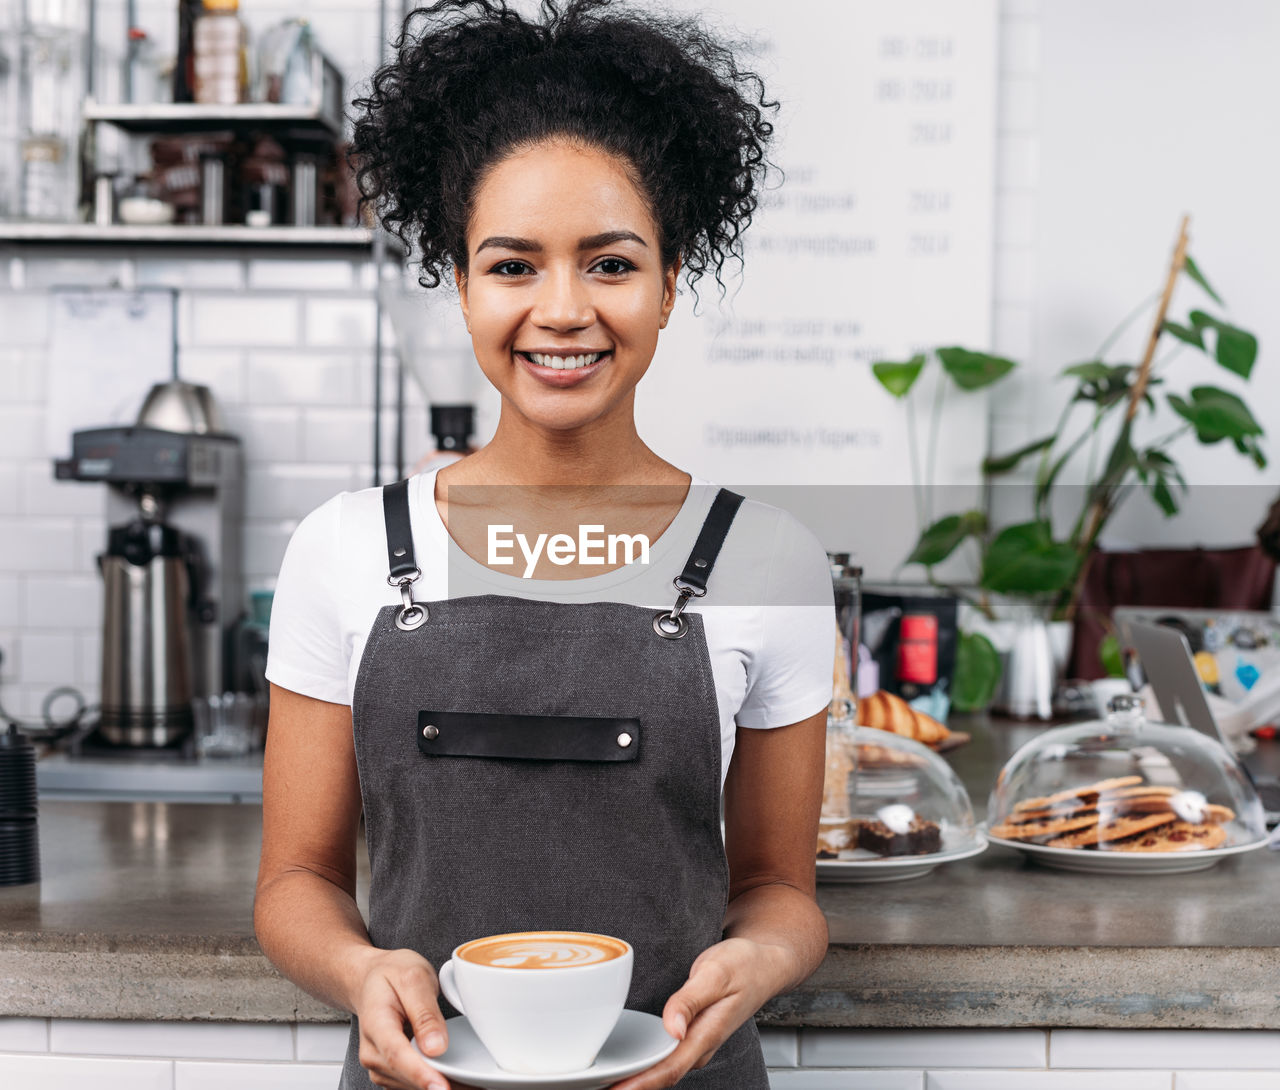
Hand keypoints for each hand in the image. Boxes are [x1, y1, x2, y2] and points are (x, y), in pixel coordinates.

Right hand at [351, 947, 479, 1089]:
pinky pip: (412, 1085)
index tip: (442, 1087)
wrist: (373, 979)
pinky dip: (433, 1083)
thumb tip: (436, 1046)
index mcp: (376, 1023)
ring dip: (439, 1086)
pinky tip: (456, 1079)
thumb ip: (425, 1012)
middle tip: (475, 1084)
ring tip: (471, 1083)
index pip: (396, 1055)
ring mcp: (379, 1064)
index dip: (420, 1074)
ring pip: (410, 1086)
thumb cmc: (393, 974)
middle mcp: (372, 1051)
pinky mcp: (391, 1072)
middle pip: (405, 1076)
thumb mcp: (413, 978)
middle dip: (439, 1083)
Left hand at [607, 937, 789, 1089]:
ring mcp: (696, 1043)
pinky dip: (644, 1065)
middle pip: (661, 1076)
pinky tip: (626, 1062)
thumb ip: (691, 999)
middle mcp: (700, 1046)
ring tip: (602, 1081)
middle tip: (594, 1086)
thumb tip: (672, 1028)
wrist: (766, 964)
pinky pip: (665, 1057)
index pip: (668, 1069)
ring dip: (635, 1079)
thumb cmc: (743, 965)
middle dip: (630, 1087)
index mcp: (706, 1034)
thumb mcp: (716, 973)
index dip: (639, 1084)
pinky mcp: (692, 1035)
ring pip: (662, 1070)